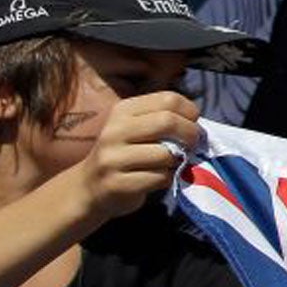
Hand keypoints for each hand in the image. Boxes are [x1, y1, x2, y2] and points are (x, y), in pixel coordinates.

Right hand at [73, 93, 200, 222]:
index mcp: (123, 111)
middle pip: (167, 122)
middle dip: (190, 133)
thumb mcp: (136, 127)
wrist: (89, 187)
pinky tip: (161, 177)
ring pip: (166, 154)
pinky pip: (160, 177)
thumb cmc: (124, 153)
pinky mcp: (117, 183)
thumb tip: (197, 122)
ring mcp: (113, 158)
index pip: (168, 99)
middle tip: (193, 144)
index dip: (190, 111)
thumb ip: (162, 118)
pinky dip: (169, 177)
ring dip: (178, 160)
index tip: (193, 123)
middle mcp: (114, 131)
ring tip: (173, 162)